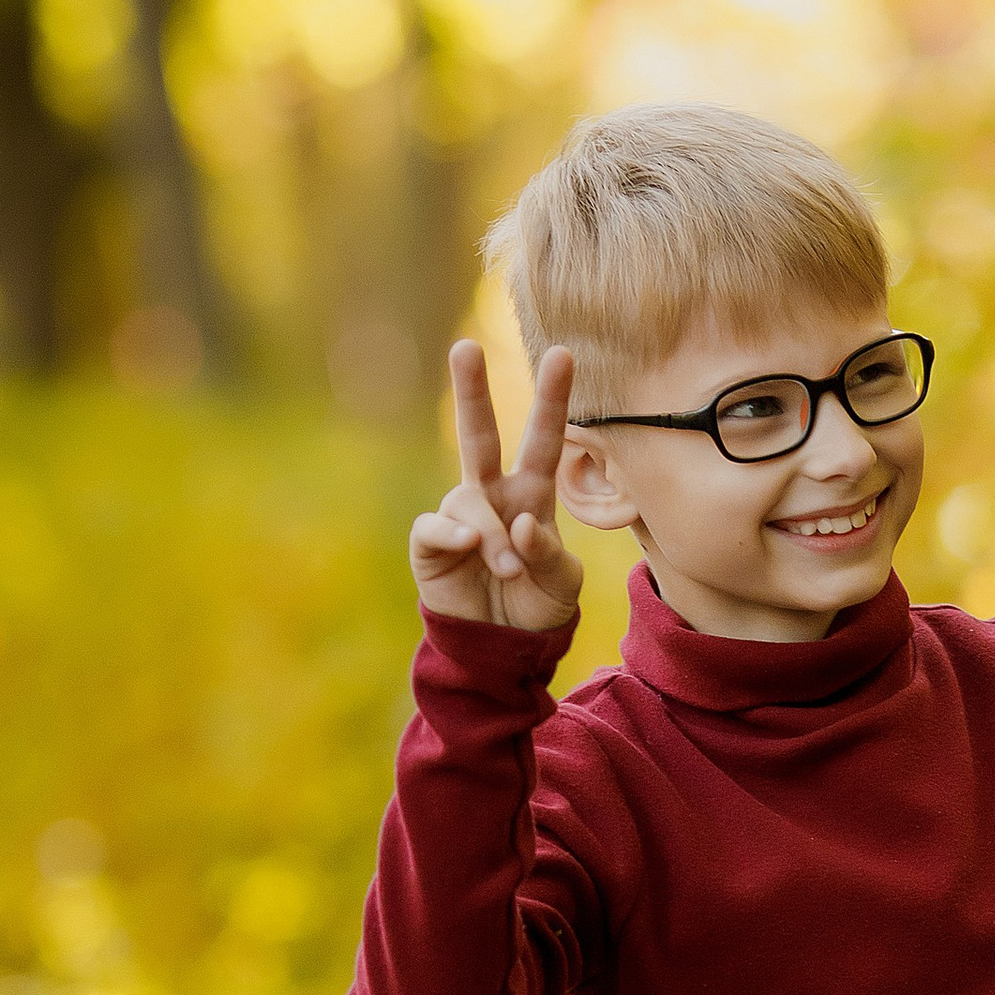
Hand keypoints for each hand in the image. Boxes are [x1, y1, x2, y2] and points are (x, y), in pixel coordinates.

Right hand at [411, 342, 584, 632]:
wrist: (502, 648)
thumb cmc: (537, 606)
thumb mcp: (562, 584)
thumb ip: (549, 552)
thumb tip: (522, 522)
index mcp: (531, 496)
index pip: (543, 439)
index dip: (553, 399)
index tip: (564, 354)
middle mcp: (492, 496)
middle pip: (478, 434)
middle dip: (471, 391)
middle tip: (464, 346)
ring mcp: (458, 516)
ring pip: (470, 502)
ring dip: (492, 536)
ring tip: (510, 569)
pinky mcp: (431, 543)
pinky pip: (438, 527)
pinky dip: (456, 535)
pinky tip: (468, 547)